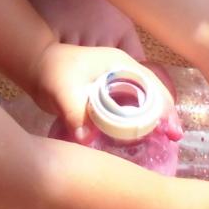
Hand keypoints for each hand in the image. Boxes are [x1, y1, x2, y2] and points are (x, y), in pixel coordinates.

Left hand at [28, 42, 180, 141]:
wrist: (36, 68)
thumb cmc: (52, 72)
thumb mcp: (63, 91)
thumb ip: (75, 112)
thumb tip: (86, 139)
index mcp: (122, 65)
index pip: (154, 86)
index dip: (165, 108)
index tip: (171, 130)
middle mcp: (126, 73)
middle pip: (155, 96)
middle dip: (165, 117)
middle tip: (171, 140)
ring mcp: (119, 84)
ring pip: (145, 104)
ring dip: (153, 121)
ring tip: (162, 143)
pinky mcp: (110, 96)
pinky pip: (131, 110)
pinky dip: (137, 124)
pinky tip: (139, 141)